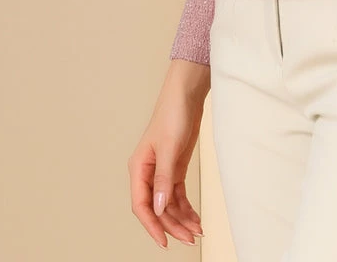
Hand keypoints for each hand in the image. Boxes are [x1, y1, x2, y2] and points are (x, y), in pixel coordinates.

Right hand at [128, 62, 208, 247]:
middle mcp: (148, 172)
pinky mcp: (175, 167)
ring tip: (197, 232)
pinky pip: (177, 194)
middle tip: (189, 239)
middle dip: (173, 225)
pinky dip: (186, 207)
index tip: (164, 242)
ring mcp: (162, 171)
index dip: (152, 226)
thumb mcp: (170, 147)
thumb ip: (164, 178)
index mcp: (139, 168)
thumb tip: (159, 209)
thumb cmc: (173, 113)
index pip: (142, 205)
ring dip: (181, 219)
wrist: (187, 93)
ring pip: (168, 204)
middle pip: (158, 208)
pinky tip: (195, 218)